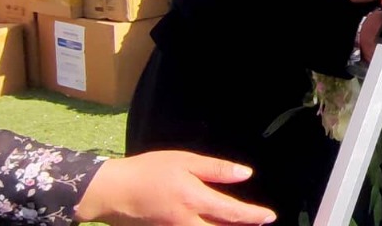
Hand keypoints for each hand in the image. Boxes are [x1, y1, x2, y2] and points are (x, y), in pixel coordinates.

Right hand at [75, 151, 275, 224]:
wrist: (111, 192)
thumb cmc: (148, 171)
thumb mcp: (185, 162)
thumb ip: (216, 169)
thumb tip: (245, 174)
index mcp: (195, 200)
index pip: (232, 213)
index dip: (254, 216)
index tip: (270, 217)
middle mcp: (188, 222)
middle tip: (261, 222)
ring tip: (242, 224)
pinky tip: (213, 222)